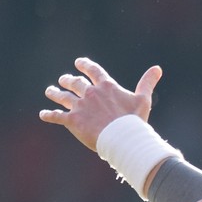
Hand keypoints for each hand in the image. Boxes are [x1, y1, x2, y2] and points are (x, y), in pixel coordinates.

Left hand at [40, 57, 161, 151]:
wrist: (122, 138)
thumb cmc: (134, 121)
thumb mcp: (143, 100)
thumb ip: (147, 83)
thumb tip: (158, 68)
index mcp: (106, 86)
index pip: (93, 70)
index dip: (85, 65)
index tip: (78, 63)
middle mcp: (90, 93)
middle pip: (75, 82)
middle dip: (68, 80)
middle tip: (64, 80)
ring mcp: (80, 106)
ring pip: (63, 97)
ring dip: (55, 93)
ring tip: (50, 91)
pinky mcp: (72, 120)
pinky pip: (57, 116)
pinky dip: (49, 115)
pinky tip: (43, 115)